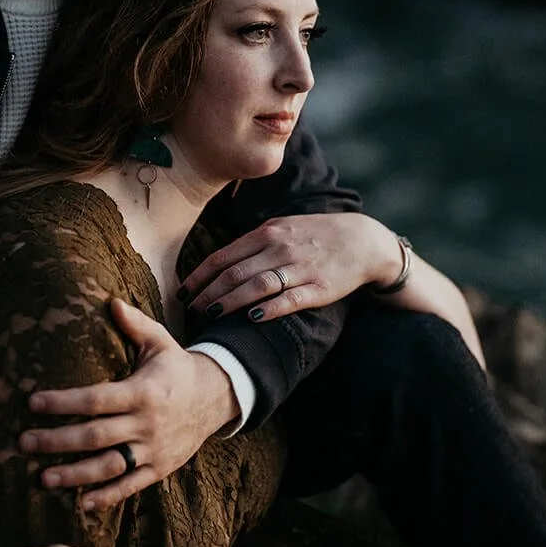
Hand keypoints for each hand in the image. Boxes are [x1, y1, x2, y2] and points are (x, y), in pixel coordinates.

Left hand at [19, 298, 238, 510]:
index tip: (33, 403)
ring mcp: (154, 450)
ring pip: (109, 466)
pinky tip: (80, 503)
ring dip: (75, 475)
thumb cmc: (176, 367)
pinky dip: (107, 497)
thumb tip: (110, 301)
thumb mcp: (159, 341)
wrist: (216, 398)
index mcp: (142, 392)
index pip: (95, 399)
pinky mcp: (160, 468)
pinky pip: (131, 486)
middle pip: (95, 436)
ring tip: (43, 478)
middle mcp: (147, 424)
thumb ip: (134, 324)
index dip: (64, 402)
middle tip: (24, 442)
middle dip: (57, 441)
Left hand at [179, 212, 400, 320]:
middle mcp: (280, 248)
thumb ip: (252, 243)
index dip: (200, 276)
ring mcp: (299, 268)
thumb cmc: (314, 236)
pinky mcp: (319, 288)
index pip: (224, 256)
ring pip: (257, 285)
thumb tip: (219, 263)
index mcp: (267, 233)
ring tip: (210, 315)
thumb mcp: (281, 228)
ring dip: (230, 301)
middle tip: (190, 309)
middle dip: (208, 292)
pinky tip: (252, 318)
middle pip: (235, 272)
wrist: (362, 240)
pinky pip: (290, 299)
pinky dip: (270, 308)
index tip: (183, 292)